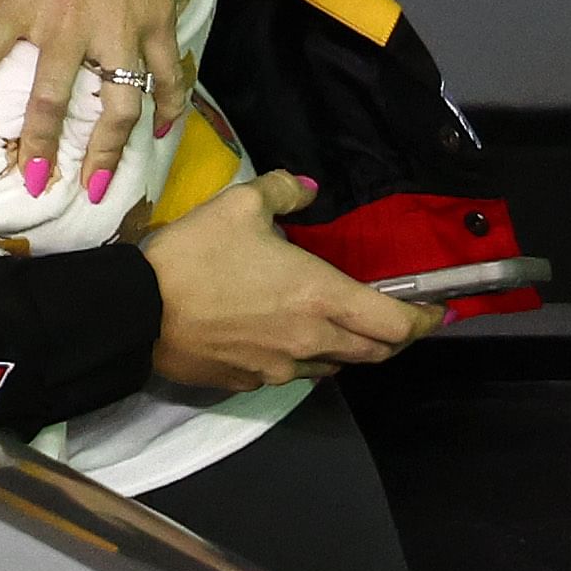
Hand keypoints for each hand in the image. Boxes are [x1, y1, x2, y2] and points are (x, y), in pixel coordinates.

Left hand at [0, 0, 191, 194]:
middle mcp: (67, 25)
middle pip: (48, 99)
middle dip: (39, 146)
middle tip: (32, 183)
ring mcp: (119, 29)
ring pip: (114, 104)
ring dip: (105, 148)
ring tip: (95, 182)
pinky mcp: (161, 22)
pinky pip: (166, 74)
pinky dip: (168, 104)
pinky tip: (160, 129)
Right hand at [142, 172, 442, 390]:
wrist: (135, 310)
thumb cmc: (194, 255)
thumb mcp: (237, 206)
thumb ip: (283, 191)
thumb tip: (308, 188)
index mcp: (323, 297)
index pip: (397, 323)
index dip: (424, 321)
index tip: (434, 312)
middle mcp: (313, 340)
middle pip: (375, 353)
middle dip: (392, 338)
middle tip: (391, 320)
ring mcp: (281, 367)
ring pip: (334, 367)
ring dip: (345, 351)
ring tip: (335, 329)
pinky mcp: (249, 381)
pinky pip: (290, 375)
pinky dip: (300, 360)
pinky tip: (279, 340)